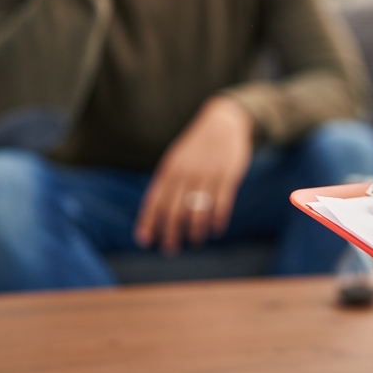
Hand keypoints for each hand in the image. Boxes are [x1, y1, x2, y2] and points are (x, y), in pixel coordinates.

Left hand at [134, 96, 253, 254]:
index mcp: (170, 170)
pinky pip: (221, 205)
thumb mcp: (177, 159)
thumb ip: (167, 183)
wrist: (223, 123)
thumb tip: (155, 213)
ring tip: (196, 240)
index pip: (154, 201)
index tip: (144, 241)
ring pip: (197, 212)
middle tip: (170, 250)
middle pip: (174, 211)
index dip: (148, 222)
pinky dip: (217, 221)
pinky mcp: (227, 176)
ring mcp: (207, 175)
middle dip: (170, 234)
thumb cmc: (197, 146)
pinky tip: (216, 229)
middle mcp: (186, 174)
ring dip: (195, 231)